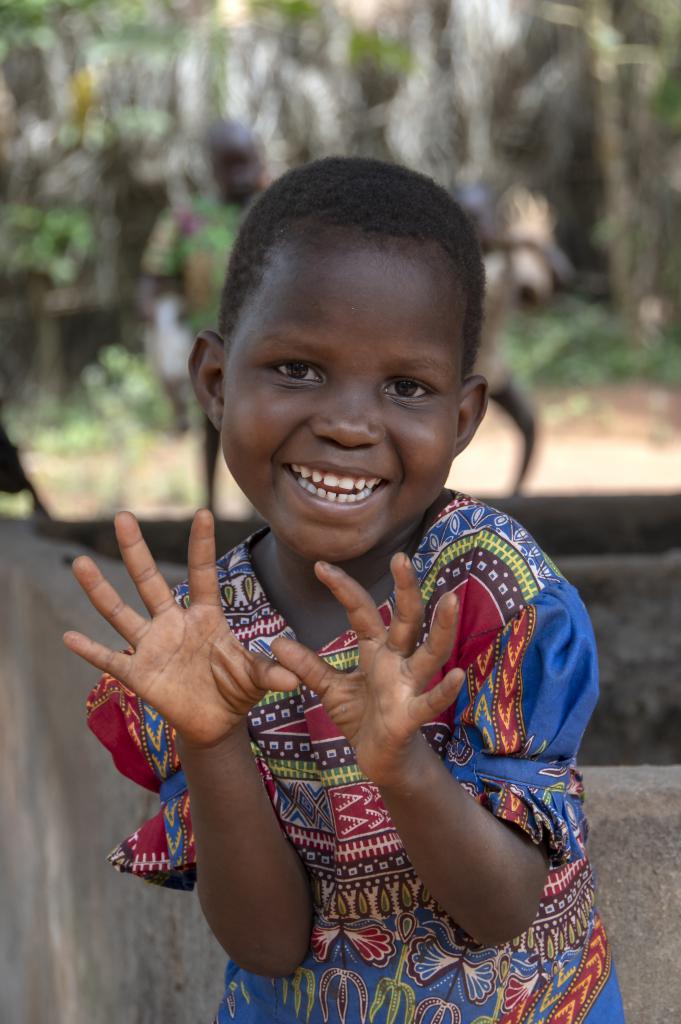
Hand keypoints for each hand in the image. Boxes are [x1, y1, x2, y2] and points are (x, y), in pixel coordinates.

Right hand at [64, 509, 297, 748]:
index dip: (202, 546)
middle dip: (137, 551)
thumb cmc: (237, 689)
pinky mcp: (139, 674)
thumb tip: (294, 678)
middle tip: (124, 516)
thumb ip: (270, 672)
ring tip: (80, 563)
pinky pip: (110, 660)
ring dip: (100, 590)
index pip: (203, 574)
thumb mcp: (257, 678)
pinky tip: (68, 637)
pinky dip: (90, 651)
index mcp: (205, 617)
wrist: (217, 723)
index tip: (203, 512)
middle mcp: (174, 624)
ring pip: (121, 613)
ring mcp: (153, 646)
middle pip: (151, 582)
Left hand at [258, 553, 463, 786]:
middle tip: (402, 557)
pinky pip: (429, 702)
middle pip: (406, 619)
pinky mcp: (412, 716)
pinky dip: (443, 691)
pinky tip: (456, 676)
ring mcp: (408, 687)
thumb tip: (277, 642)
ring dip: (441, 628)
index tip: (320, 566)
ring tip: (449, 599)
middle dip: (406, 589)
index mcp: (377, 651)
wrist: (383, 761)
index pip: (362, 611)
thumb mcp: (330, 689)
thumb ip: (308, 666)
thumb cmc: (363, 719)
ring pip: (429, 652)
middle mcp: (398, 662)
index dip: (343, 588)